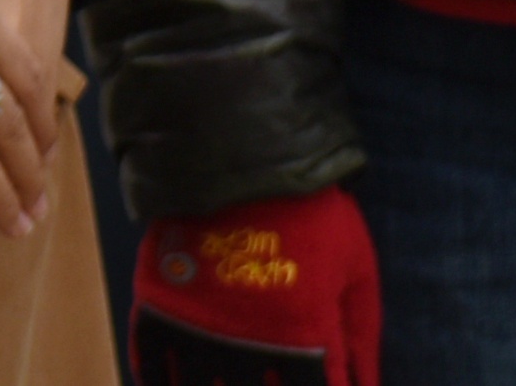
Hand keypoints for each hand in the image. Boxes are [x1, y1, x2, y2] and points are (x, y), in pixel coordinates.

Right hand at [136, 189, 375, 380]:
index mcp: (306, 335)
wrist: (241, 153)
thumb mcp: (356, 266)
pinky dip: (160, 382)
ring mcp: (200, 325)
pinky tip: (175, 385)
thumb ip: (362, 332)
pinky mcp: (160, 304)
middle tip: (271, 385)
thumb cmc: (313, 210)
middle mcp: (253, 343)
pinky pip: (152, 364)